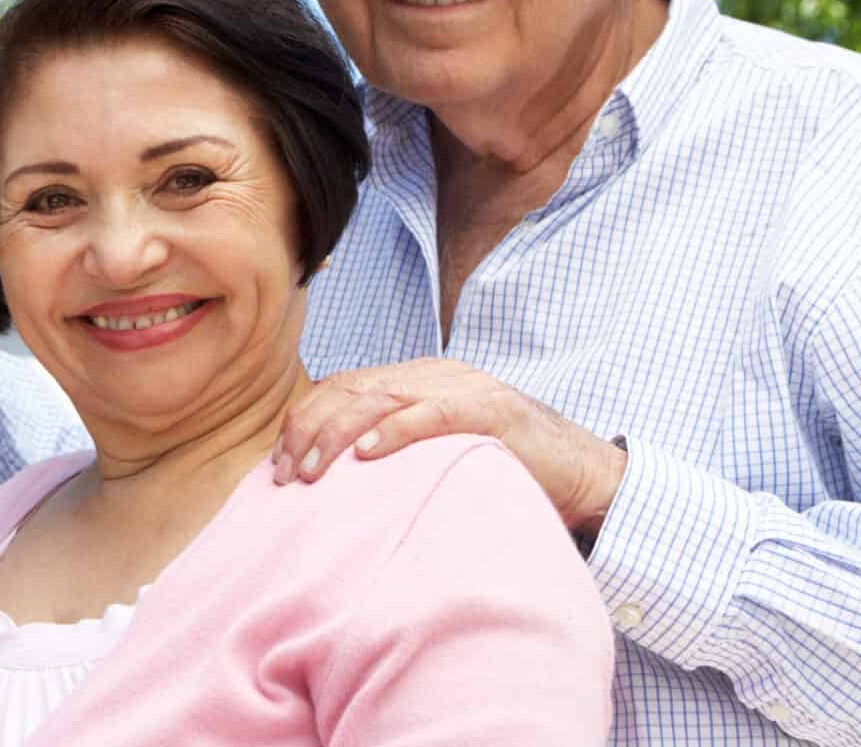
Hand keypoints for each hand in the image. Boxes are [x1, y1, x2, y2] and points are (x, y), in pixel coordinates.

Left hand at [271, 357, 626, 529]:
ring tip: (310, 470)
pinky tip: (366, 451)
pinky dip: (396, 430)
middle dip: (308, 429)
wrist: (582, 470)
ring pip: (381, 398)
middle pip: (351, 389)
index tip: (278, 462)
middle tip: (284, 474)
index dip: (304, 420)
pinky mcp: (493, 411)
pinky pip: (434, 413)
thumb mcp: (437, 456)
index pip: (342, 388)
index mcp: (416, 382)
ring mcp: (464, 388)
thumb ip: (395, 453)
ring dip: (336, 434)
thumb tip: (337, 483)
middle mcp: (433, 376)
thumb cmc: (504, 469)